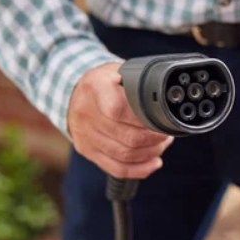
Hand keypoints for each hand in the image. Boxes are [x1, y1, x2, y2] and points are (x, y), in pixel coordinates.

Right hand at [68, 62, 173, 177]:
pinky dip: (139, 169)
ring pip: (125, 155)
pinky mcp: (88, 151)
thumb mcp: (117, 70)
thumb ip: (137, 81)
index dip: (144, 119)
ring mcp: (86, 136)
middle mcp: (86, 113)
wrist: (73, 94)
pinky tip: (153, 162)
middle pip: (127, 137)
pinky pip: (116, 168)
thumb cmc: (103, 82)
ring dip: (151, 153)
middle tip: (166, 133)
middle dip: (154, 138)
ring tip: (162, 144)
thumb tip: (164, 95)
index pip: (118, 109)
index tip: (160, 118)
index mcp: (96, 87)